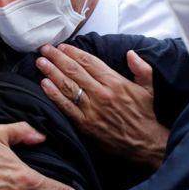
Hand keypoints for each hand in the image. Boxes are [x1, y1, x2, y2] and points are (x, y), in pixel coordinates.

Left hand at [37, 44, 167, 168]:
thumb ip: (141, 68)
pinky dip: (54, 94)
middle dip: (57, 57)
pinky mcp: (85, 124)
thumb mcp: (148, 88)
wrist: (144, 143)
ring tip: (40, 62)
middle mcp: (101, 93)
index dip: (73, 52)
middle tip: (44, 49)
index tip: (61, 46)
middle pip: (74, 71)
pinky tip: (44, 84)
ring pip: (67, 86)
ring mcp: (92, 109)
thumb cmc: (144, 114)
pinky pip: (66, 106)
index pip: (89, 62)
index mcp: (115, 82)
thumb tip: (130, 53)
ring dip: (51, 72)